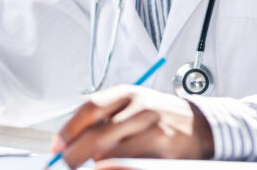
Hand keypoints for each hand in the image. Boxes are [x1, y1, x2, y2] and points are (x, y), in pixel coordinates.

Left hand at [51, 85, 213, 168]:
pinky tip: (110, 167)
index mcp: (127, 93)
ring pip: (112, 153)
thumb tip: (70, 140)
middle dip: (75, 155)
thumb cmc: (158, 115)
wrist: (199, 125)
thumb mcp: (131, 105)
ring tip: (91, 165)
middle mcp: (139, 108)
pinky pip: (130, 164)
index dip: (69, 130)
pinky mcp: (163, 149)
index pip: (89, 109)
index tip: (57, 147)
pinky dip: (115, 167)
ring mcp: (153, 129)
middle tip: (64, 165)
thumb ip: (104, 118)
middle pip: (97, 135)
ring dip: (97, 163)